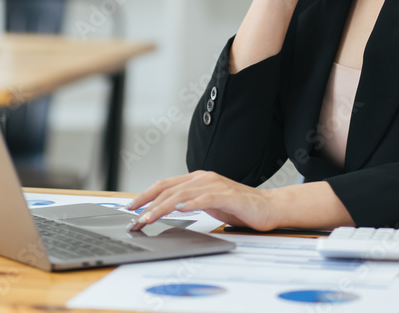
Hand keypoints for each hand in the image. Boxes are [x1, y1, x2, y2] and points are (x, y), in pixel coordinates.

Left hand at [125, 170, 278, 231]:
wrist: (268, 207)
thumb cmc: (238, 207)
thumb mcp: (208, 204)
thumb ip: (190, 203)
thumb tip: (165, 210)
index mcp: (197, 179)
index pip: (165, 185)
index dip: (146, 195)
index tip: (131, 208)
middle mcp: (204, 178)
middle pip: (169, 189)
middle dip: (148, 204)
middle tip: (134, 219)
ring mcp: (216, 185)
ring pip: (183, 194)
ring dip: (162, 207)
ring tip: (148, 218)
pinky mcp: (229, 196)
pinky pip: (206, 198)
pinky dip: (192, 203)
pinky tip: (181, 209)